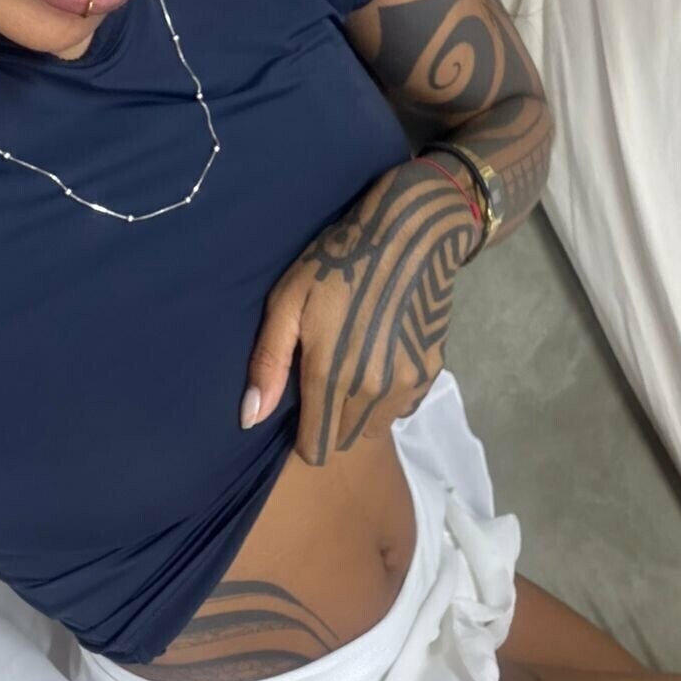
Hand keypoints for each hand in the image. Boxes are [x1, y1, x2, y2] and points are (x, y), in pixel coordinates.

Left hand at [240, 157, 478, 465]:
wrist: (410, 232)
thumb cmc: (336, 261)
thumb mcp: (288, 302)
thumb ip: (269, 364)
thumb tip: (250, 419)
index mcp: (330, 377)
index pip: (315, 447)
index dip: (303, 435)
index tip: (299, 408)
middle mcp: (371, 392)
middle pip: (343, 439)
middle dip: (330, 421)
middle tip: (324, 378)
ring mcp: (405, 385)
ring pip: (374, 426)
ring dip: (360, 411)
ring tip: (352, 367)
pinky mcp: (430, 372)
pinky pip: (402, 407)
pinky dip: (389, 396)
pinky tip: (381, 358)